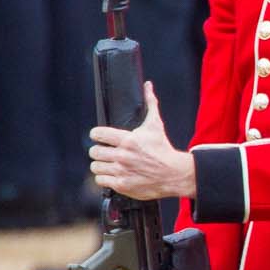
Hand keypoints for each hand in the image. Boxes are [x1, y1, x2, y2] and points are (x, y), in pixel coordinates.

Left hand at [91, 83, 194, 200]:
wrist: (175, 174)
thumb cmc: (164, 149)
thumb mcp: (156, 125)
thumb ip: (150, 104)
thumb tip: (148, 85)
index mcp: (127, 139)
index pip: (96, 134)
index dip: (97, 135)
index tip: (102, 138)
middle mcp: (122, 155)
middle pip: (94, 151)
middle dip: (100, 151)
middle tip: (107, 152)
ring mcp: (121, 171)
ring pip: (95, 166)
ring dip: (101, 165)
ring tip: (110, 164)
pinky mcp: (122, 184)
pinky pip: (100, 180)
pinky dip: (105, 178)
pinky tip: (114, 174)